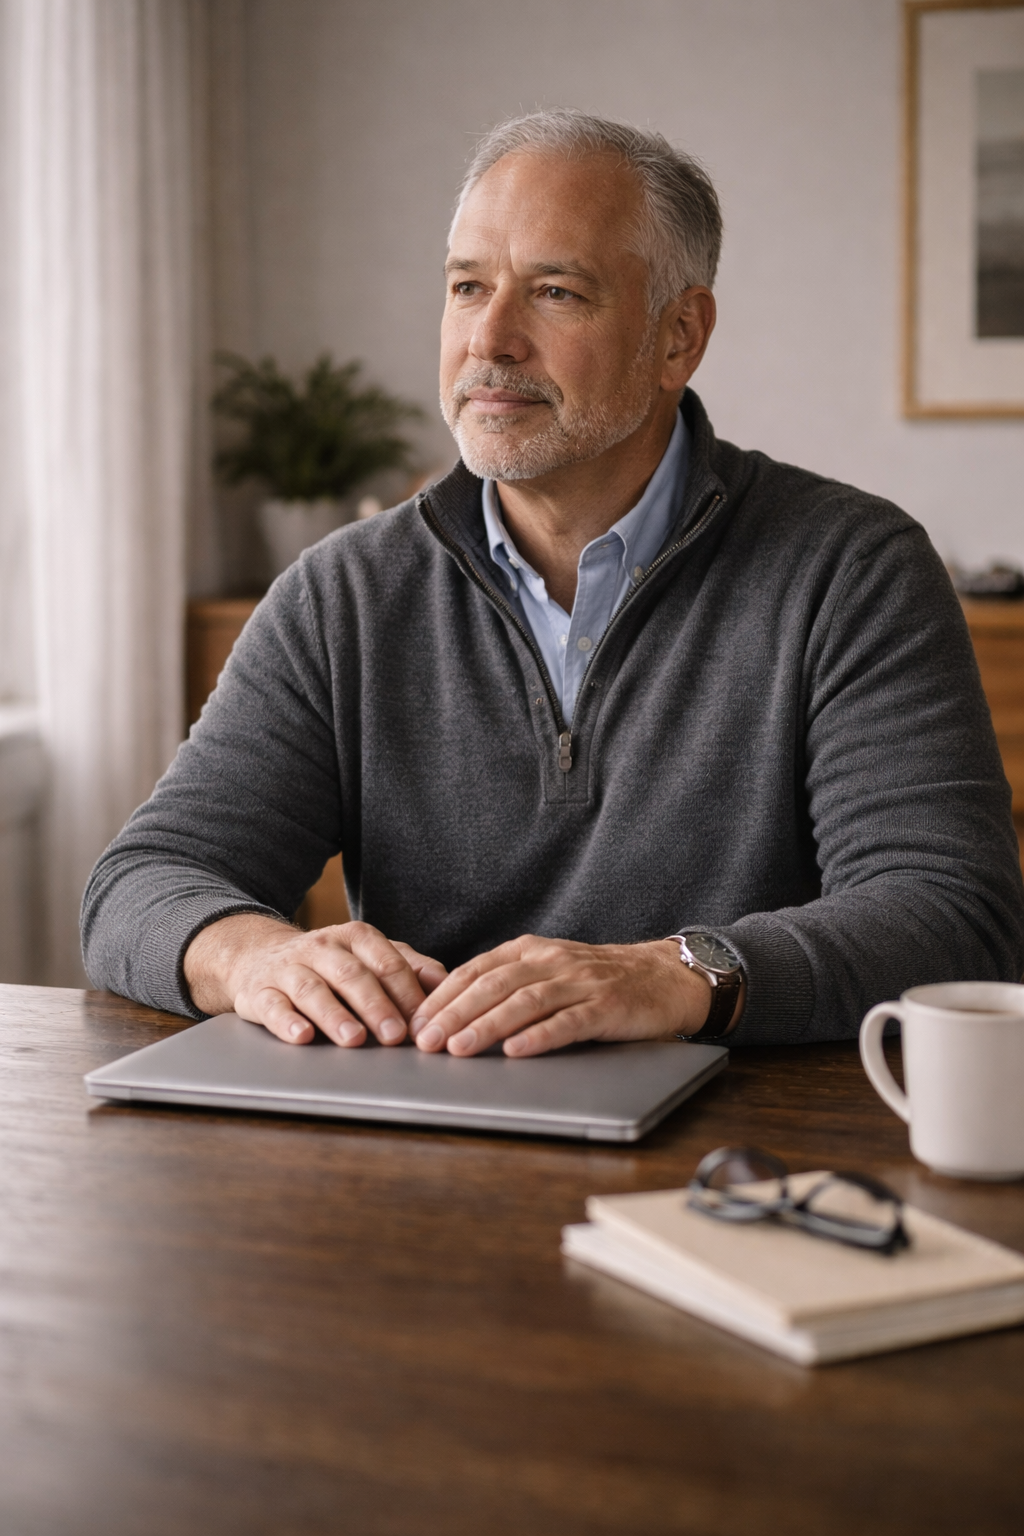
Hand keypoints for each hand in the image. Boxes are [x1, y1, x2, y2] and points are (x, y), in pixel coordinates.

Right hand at [183, 913, 447, 1046]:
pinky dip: (287, 1022)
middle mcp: (321, 948)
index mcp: (355, 938)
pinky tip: (302, 1036)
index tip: (424, 1022)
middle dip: (376, 1006)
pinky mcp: (259, 991)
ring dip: (335, 1015)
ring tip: (354, 1040)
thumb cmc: (328, 965)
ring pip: (312, 990)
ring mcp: (289, 968)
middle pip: (352, 975)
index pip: (387, 962)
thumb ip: (408, 966)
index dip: (407, 992)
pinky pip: (272, 1005)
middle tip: (395, 1036)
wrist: (259, 956)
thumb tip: (446, 983)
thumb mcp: (369, 957)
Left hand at [408, 935, 727, 1057]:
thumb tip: (454, 1013)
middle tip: (425, 1040)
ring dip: (487, 1026)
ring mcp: (581, 983)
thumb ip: (510, 984)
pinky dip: (540, 1036)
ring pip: (525, 1002)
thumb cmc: (599, 980)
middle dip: (454, 1013)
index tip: (415, 1020)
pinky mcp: (607, 1007)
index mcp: (531, 950)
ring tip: (458, 1048)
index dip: (443, 995)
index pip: (477, 970)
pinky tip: (517, 1051)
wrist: (665, 976)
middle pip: (494, 985)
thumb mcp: (550, 971)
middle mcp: (552, 961)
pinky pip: (569, 1022)